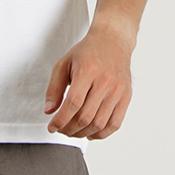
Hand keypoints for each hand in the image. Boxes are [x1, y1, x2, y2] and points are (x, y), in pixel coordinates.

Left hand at [44, 23, 133, 139]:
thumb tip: (49, 111)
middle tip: (61, 129)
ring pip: (99, 124)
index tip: (52, 127)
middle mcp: (105, 81)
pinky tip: (90, 132)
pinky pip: (114, 124)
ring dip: (82, 133)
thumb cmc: (87, 53)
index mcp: (88, 70)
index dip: (61, 120)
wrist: (113, 40)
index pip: (73, 104)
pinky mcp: (126, 96)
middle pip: (85, 117)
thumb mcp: (64, 64)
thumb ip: (54, 88)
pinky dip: (101, 134)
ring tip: (73, 131)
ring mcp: (118, 90)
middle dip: (69, 129)